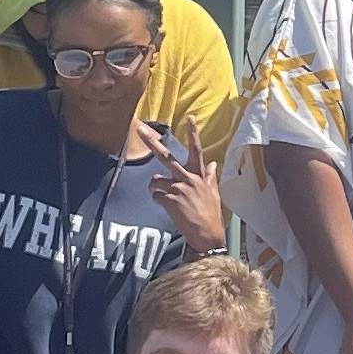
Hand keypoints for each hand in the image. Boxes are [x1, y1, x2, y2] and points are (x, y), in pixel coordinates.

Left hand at [145, 118, 225, 249]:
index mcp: (199, 175)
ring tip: (168, 199)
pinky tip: (169, 208)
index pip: (197, 149)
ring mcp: (178, 188)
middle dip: (151, 142)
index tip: (190, 117)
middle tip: (139, 128)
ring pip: (155, 180)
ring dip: (156, 188)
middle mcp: (188, 178)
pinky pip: (156, 196)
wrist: (207, 235)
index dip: (193, 133)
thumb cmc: (211, 215)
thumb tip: (213, 163)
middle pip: (166, 156)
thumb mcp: (213, 193)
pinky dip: (159, 201)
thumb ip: (209, 176)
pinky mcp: (170, 200)